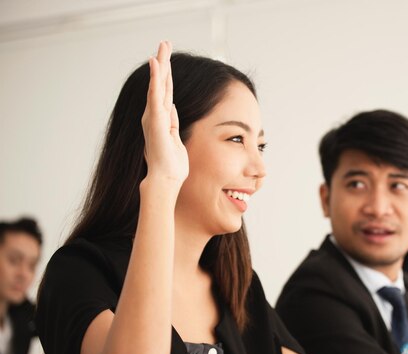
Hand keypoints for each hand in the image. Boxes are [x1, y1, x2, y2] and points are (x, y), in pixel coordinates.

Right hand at [141, 41, 188, 186]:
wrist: (166, 178)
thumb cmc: (171, 164)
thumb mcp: (175, 139)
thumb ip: (172, 124)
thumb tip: (172, 110)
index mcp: (161, 119)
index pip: (165, 92)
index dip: (166, 74)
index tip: (167, 58)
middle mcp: (155, 115)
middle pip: (161, 84)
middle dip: (163, 63)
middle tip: (164, 42)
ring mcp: (154, 117)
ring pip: (158, 85)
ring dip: (160, 65)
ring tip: (161, 47)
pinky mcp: (156, 120)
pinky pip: (156, 95)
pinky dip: (156, 78)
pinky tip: (156, 63)